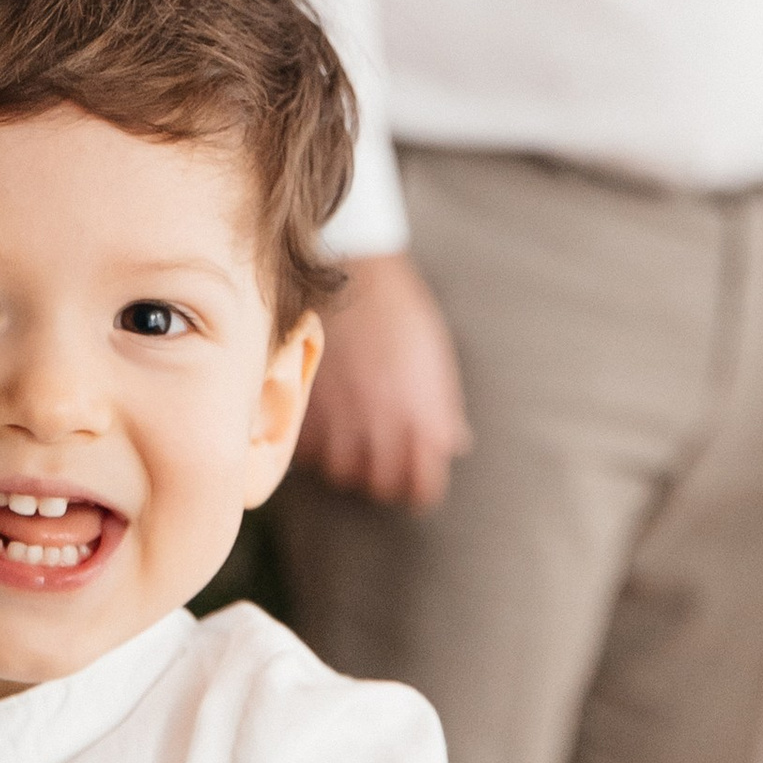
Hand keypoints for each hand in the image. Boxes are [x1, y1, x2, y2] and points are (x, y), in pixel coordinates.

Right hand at [293, 250, 470, 511]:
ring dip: (346, 462)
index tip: (414, 485)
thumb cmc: (401, 313)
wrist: (352, 273)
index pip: (423, 486)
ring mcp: (341, 417)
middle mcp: (383, 425)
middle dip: (382, 478)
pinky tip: (324, 425)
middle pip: (380, 485)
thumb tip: (455, 443)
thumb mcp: (435, 358)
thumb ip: (443, 407)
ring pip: (342, 472)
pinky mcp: (306, 406)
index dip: (419, 489)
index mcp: (423, 418)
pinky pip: (309, 449)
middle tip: (379, 462)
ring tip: (350, 441)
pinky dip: (316, 444)